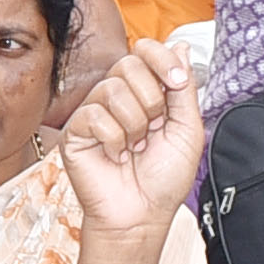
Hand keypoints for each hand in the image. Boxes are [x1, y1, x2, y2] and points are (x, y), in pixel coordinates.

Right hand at [52, 42, 206, 239]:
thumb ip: (185, 89)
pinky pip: (95, 115)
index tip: (178, 82)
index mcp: (146, 91)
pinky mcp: (76, 130)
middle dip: (152, 100)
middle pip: (130, 64)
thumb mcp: (188, 130)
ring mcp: (95, 112)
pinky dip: (114, 140)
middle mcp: (119, 96)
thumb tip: (181, 48)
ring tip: (134, 147)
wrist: (142, 215)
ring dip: (135, 125)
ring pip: (113, 89)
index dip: (162, 59)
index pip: (146, 51)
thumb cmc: (164, 178)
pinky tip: (115, 156)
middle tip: (154, 130)